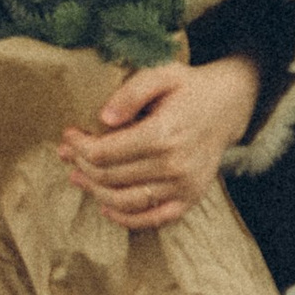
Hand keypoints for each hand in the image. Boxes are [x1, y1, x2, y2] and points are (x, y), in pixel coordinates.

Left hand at [59, 55, 261, 232]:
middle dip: (80, 166)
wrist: (228, 106)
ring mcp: (183, 186)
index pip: (105, 152)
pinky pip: (153, 220)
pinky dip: (126, 219)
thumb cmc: (189, 88)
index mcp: (164, 133)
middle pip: (110, 177)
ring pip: (125, 201)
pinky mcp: (190, 199)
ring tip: (77, 178)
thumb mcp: (161, 74)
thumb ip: (131, 92)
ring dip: (95, 193)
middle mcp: (174, 165)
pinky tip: (106, 207)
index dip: (79, 146)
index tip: (68, 135)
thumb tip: (104, 117)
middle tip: (66, 154)